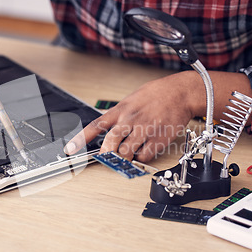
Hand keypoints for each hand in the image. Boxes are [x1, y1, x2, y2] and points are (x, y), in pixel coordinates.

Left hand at [65, 71, 201, 162]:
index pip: (96, 125)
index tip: (70, 149)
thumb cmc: (157, 94)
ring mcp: (144, 130)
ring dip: (124, 157)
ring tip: (127, 153)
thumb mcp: (131, 99)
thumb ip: (118, 114)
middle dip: (106, 154)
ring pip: (126, 152)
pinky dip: (141, 157)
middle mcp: (130, 120)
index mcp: (121, 110)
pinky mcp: (158, 139)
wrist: (181, 93)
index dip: (81, 138)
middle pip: (111, 143)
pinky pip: (144, 156)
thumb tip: (105, 127)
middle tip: (107, 158)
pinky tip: (143, 150)